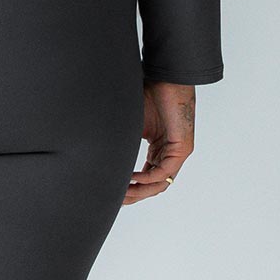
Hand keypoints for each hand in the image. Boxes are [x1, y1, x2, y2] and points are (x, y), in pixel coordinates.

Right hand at [124, 80, 194, 204]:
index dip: (130, 187)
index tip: (113, 192)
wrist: (167, 79)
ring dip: (141, 191)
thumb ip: (122, 141)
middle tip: (116, 200)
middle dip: (134, 195)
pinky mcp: (182, 149)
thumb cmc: (150, 94)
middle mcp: (169, 154)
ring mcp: (177, 153)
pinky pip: (164, 172)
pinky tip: (132, 178)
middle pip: (153, 186)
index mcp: (158, 149)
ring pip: (160, 183)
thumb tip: (98, 148)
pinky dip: (148, 178)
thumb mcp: (131, 124)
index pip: (146, 177)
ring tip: (123, 193)